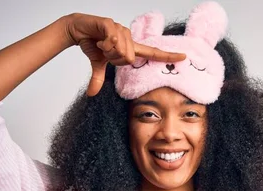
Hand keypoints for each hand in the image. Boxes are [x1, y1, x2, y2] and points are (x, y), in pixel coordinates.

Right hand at [64, 13, 186, 96]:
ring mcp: (121, 29)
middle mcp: (129, 37)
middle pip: (129, 58)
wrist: (78, 29)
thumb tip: (92, 94)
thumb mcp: (98, 64)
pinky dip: (103, 44)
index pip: (153, 52)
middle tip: (105, 52)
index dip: (168, 55)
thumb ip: (99, 78)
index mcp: (131, 47)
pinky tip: (98, 40)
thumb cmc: (92, 44)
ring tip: (101, 44)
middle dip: (114, 59)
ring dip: (107, 51)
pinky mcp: (111, 24)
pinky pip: (112, 40)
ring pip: (121, 50)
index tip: (184, 57)